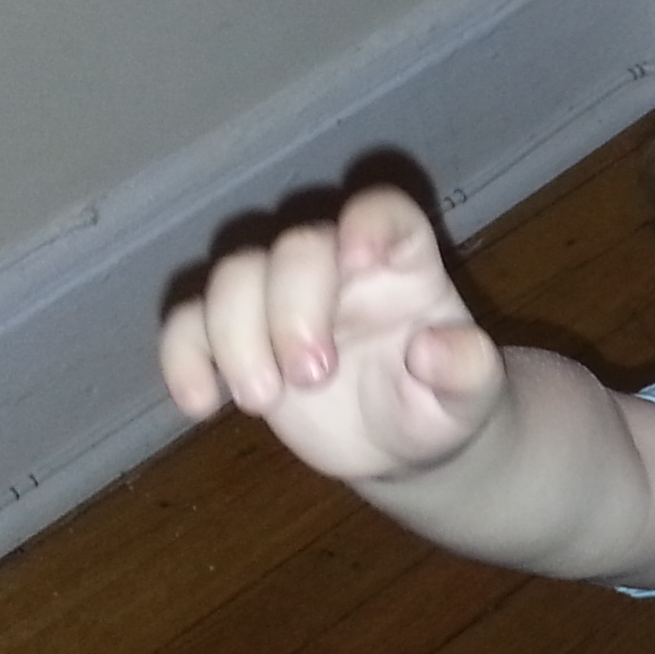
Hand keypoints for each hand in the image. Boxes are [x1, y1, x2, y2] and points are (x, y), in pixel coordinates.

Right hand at [157, 187, 504, 481]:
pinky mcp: (236, 335)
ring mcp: (278, 296)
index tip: (358, 261)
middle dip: (292, 308)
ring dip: (234, 333)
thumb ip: (469, 372)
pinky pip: (188, 323)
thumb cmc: (439, 405)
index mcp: (400, 262)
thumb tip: (433, 351)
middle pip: (294, 245)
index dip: (367, 221)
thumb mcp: (473, 400)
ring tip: (263, 402)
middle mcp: (335, 265)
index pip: (382, 210)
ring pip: (233, 274)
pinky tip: (201, 405)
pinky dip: (181, 356)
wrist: (399, 443)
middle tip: (313, 378)